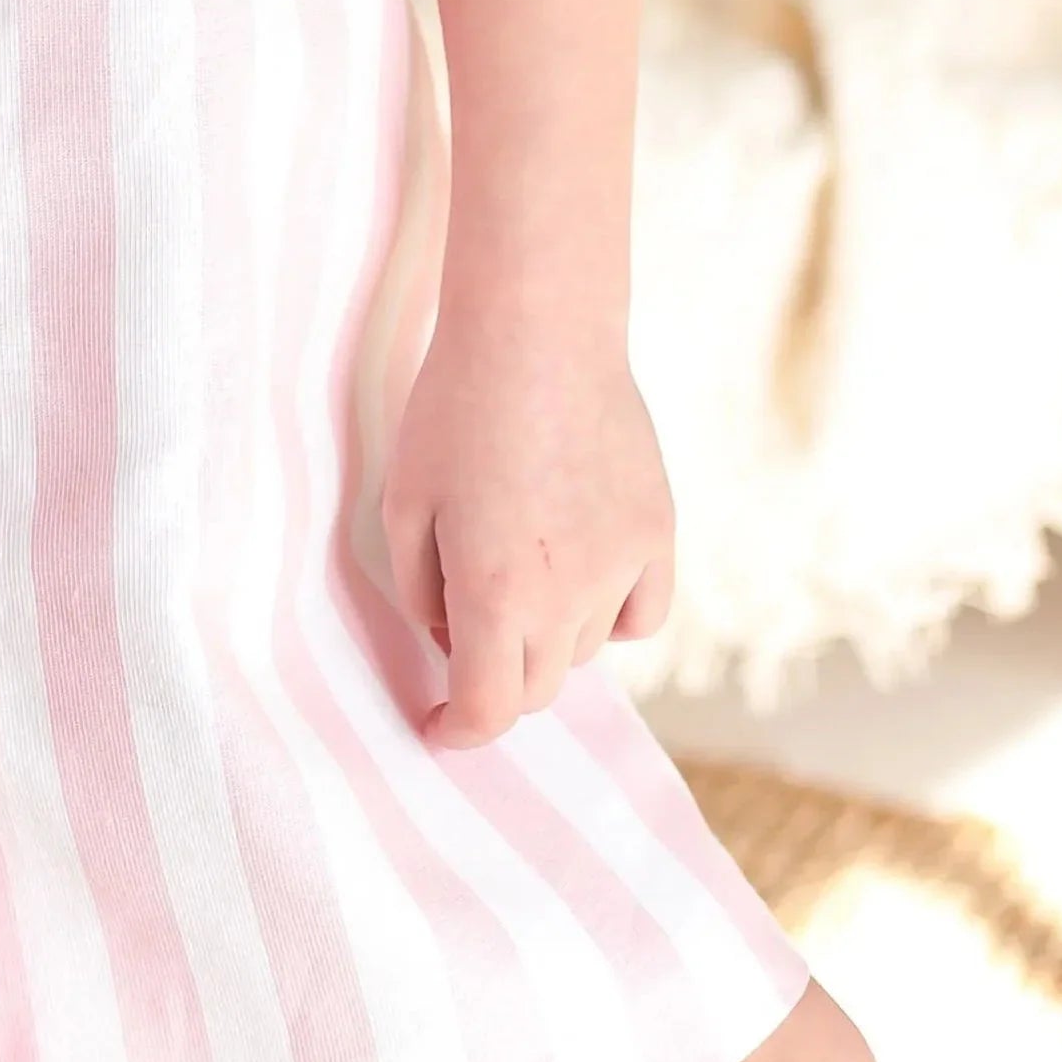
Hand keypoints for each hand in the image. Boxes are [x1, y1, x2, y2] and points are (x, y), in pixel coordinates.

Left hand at [378, 304, 675, 750]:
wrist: (538, 331)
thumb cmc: (455, 408)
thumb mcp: (404, 501)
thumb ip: (421, 589)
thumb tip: (448, 637)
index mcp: (494, 592)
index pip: (489, 709)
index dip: (458, 730)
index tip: (440, 725)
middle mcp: (566, 595)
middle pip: (537, 686)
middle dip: (496, 679)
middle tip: (468, 635)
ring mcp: (621, 566)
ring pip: (584, 648)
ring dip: (546, 636)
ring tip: (518, 565)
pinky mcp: (657, 532)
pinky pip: (639, 615)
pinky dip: (610, 616)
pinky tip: (582, 576)